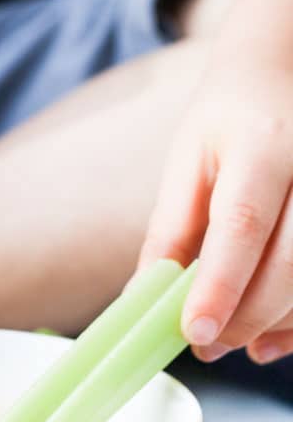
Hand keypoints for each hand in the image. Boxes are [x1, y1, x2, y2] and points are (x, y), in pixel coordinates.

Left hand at [138, 50, 292, 364]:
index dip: (220, 285)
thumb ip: (169, 234)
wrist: (282, 74)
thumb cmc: (227, 124)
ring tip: (232, 341)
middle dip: (246, 318)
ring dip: (274, 326)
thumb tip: (143, 301)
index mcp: (262, 147)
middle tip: (204, 346)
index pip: (243, 224)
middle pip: (290, 262)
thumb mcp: (186, 166)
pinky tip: (267, 338)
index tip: (195, 331)